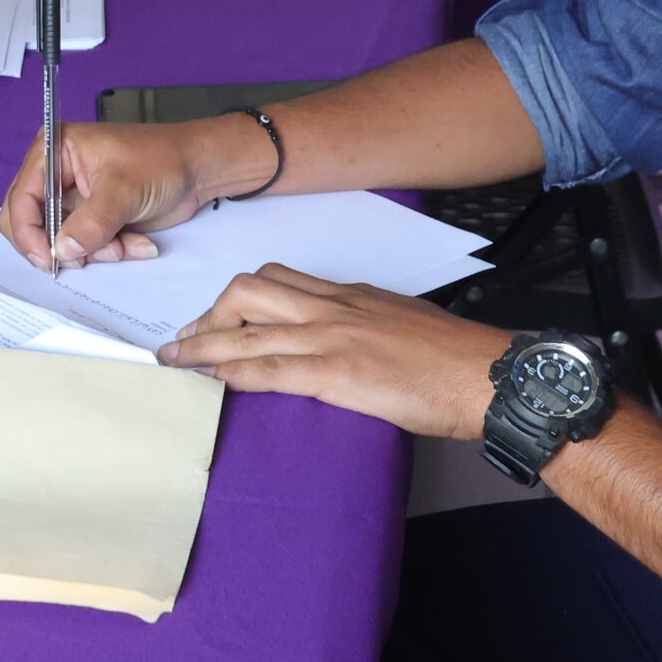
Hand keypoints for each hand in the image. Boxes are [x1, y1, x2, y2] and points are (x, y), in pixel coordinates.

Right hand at [0, 119, 211, 268]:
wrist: (198, 170)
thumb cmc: (161, 160)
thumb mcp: (123, 190)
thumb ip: (91, 222)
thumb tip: (62, 251)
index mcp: (52, 152)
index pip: (21, 199)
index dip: (28, 233)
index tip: (49, 259)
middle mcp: (55, 175)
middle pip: (31, 224)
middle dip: (62, 245)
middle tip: (84, 259)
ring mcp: (73, 199)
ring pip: (60, 242)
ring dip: (95, 251)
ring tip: (126, 244)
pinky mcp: (91, 219)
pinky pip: (85, 248)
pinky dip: (110, 251)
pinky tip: (137, 242)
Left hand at [158, 264, 509, 438]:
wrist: (486, 375)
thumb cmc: (454, 358)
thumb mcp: (401, 322)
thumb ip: (363, 325)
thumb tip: (341, 341)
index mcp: (349, 295)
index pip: (278, 280)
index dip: (237, 297)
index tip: (217, 315)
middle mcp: (333, 307)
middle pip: (250, 289)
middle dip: (211, 312)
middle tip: (190, 338)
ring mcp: (332, 338)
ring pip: (248, 330)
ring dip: (203, 345)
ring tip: (175, 360)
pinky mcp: (336, 373)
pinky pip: (269, 370)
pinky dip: (232, 374)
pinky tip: (211, 382)